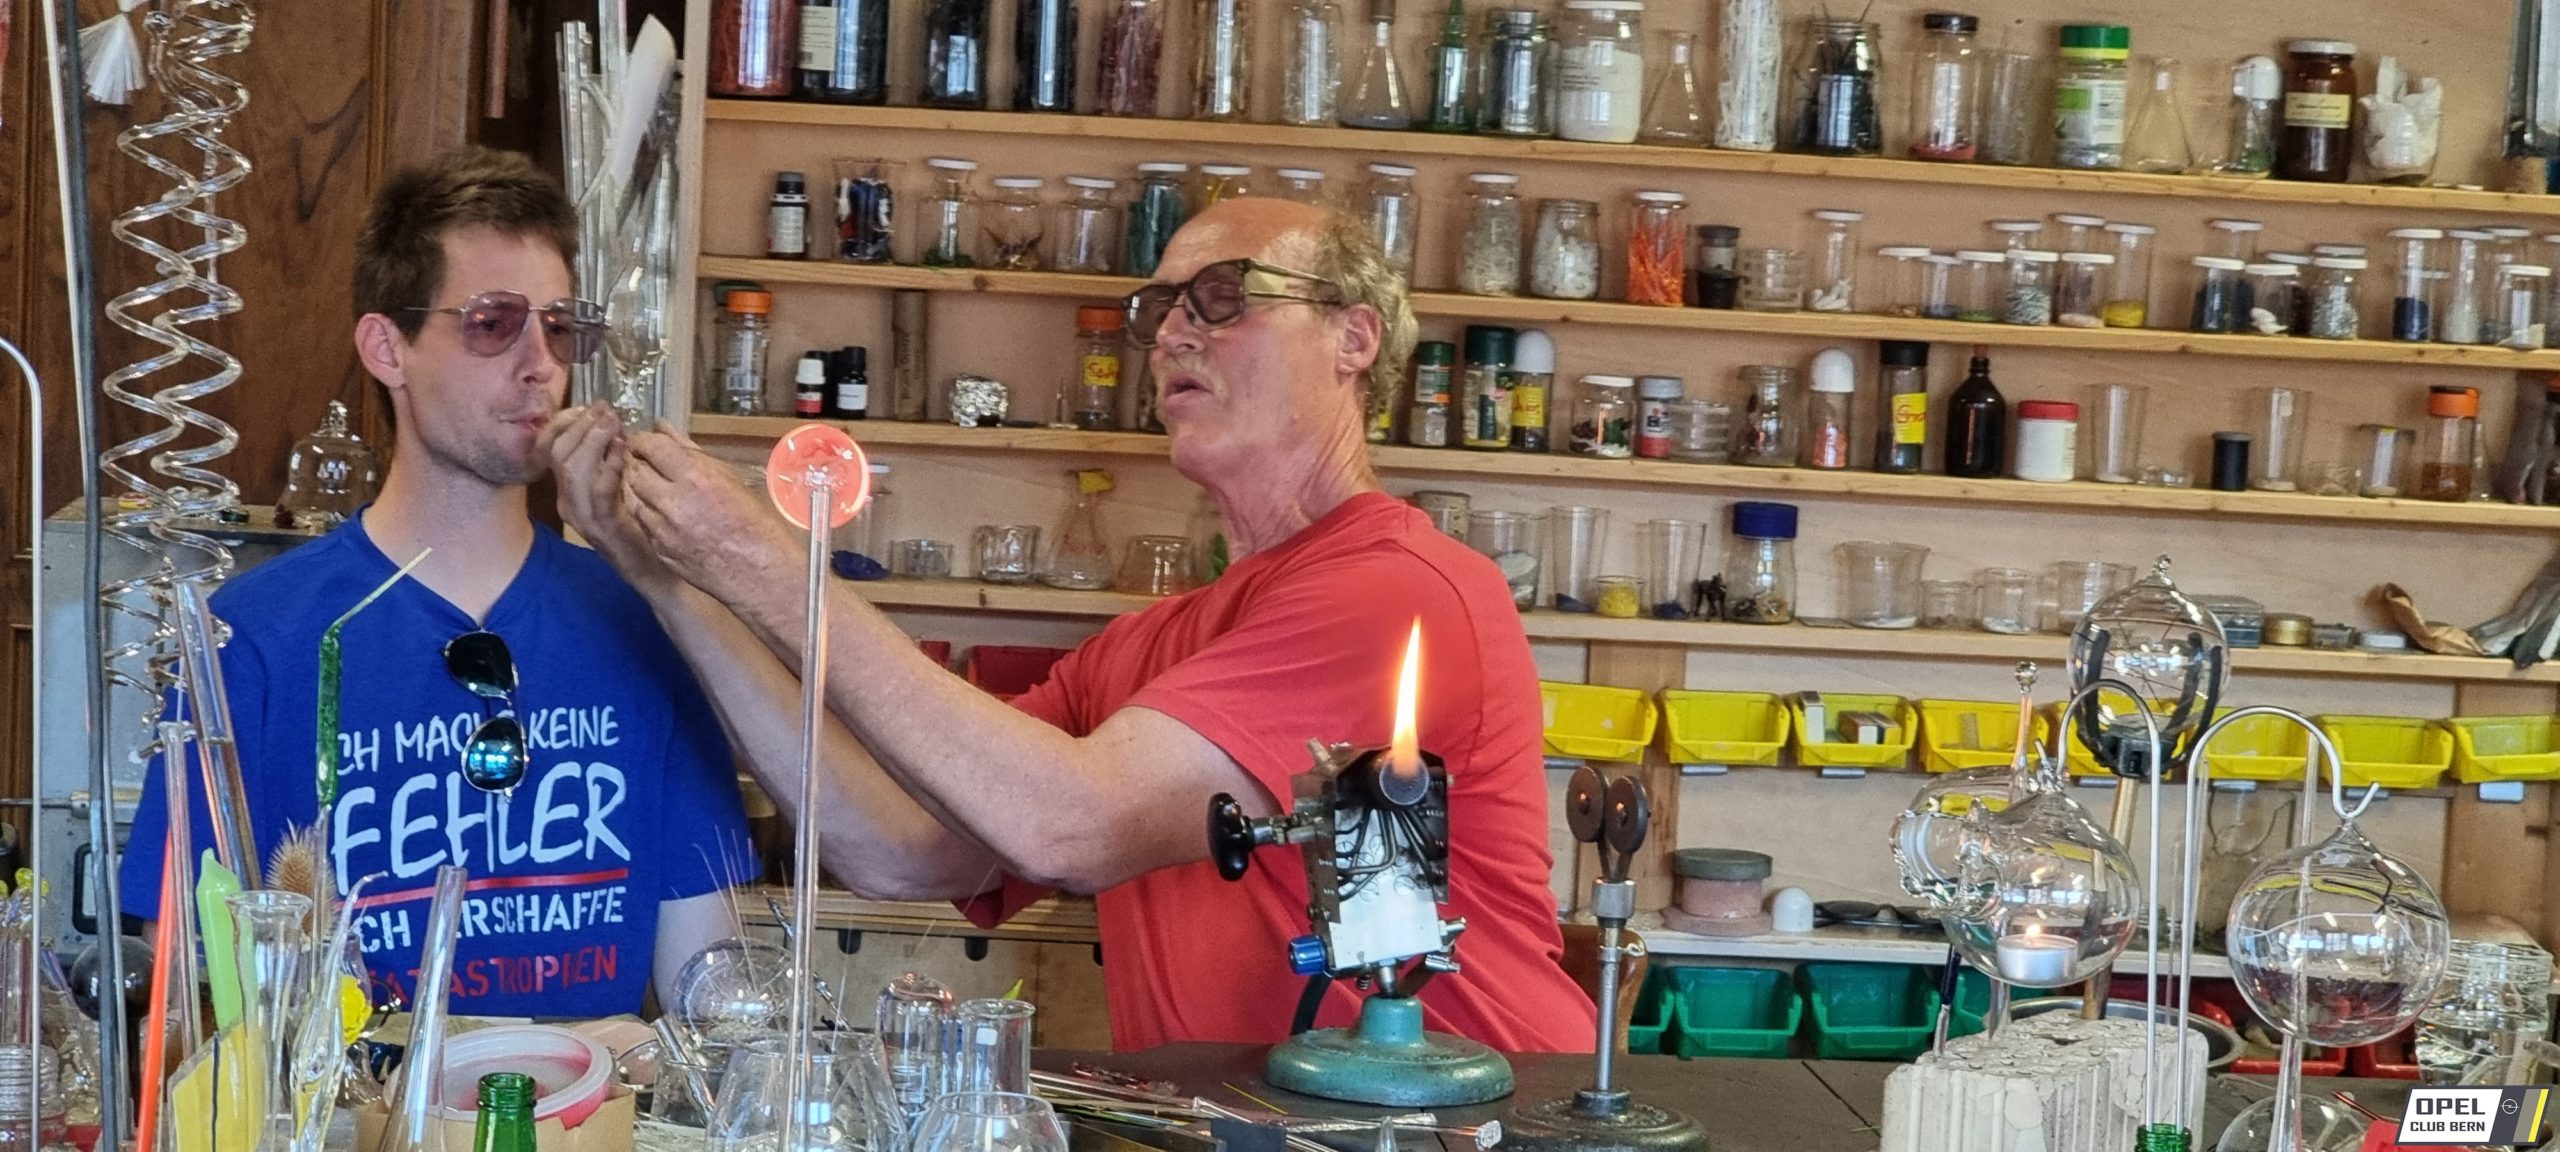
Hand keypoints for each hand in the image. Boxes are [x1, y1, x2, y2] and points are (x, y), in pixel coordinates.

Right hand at [542, 403, 673, 591]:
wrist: (656, 570)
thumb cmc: (643, 523)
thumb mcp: (625, 482)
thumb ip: (614, 454)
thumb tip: (614, 420)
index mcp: (570, 488)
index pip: (549, 446)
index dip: (566, 421)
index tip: (589, 406)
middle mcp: (569, 501)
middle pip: (557, 452)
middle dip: (581, 425)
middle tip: (604, 410)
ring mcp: (582, 516)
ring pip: (572, 470)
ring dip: (593, 441)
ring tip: (612, 424)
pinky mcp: (603, 527)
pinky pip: (598, 493)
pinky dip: (609, 468)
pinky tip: (622, 453)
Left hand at [623, 424, 798, 604]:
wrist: (759, 573)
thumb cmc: (755, 524)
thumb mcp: (730, 478)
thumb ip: (692, 453)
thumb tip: (666, 430)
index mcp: (696, 477)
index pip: (651, 447)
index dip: (643, 441)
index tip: (645, 442)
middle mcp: (674, 502)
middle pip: (636, 471)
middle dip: (640, 464)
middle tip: (651, 464)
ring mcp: (663, 529)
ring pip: (635, 498)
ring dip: (644, 490)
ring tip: (663, 491)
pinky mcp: (660, 549)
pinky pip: (644, 523)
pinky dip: (650, 515)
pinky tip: (669, 515)